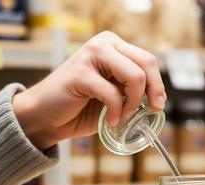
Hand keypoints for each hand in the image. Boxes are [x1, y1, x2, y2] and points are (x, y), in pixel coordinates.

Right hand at [12, 31, 166, 148]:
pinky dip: (117, 112)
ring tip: (124, 115)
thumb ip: (131, 90)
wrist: (45, 118)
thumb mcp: (113, 95)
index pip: (147, 60)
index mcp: (112, 45)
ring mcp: (91, 55)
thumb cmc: (79, 108)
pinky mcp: (80, 73)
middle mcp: (103, 44)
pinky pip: (113, 94)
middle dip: (154, 90)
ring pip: (134, 76)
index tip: (159, 104)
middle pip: (146, 63)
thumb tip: (158, 99)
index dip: (158, 84)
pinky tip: (111, 120)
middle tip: (151, 110)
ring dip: (134, 102)